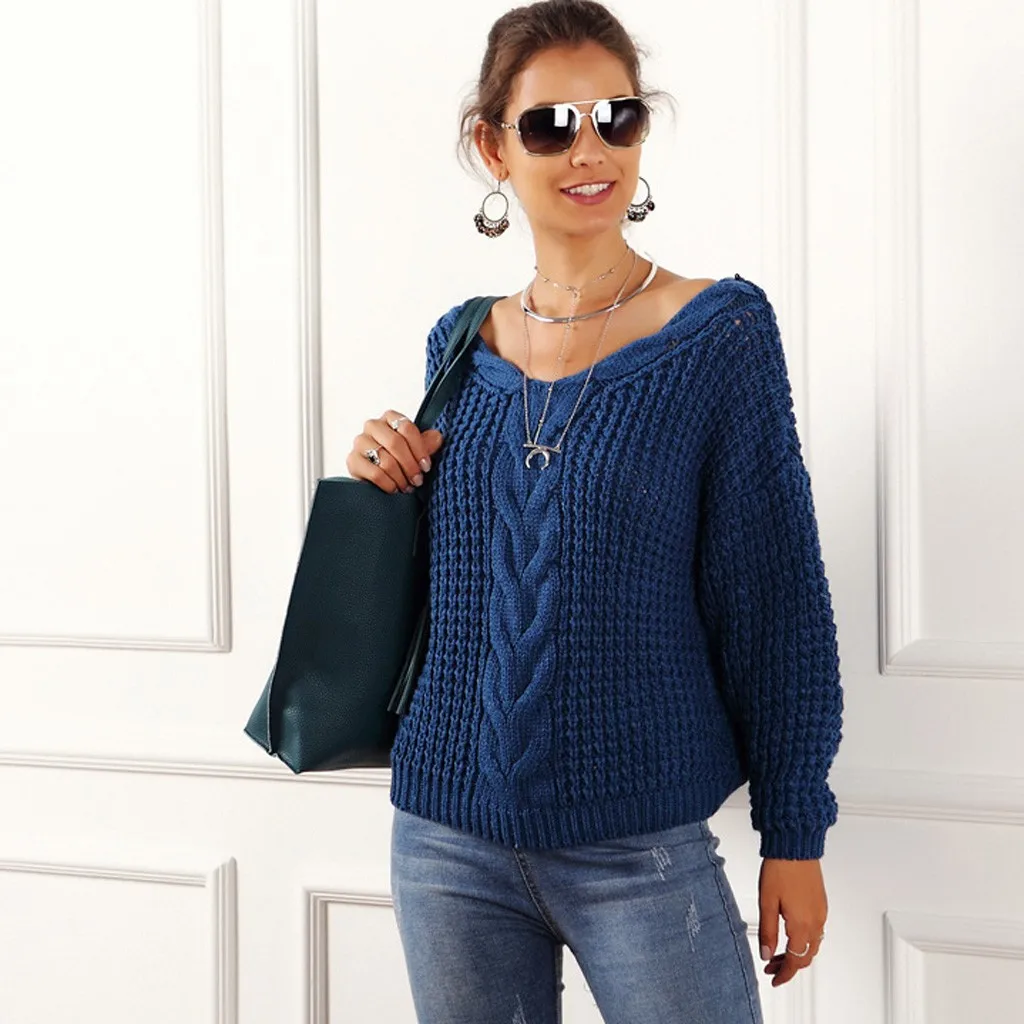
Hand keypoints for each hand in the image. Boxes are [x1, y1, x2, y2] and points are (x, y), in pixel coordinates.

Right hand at [346, 410, 443, 493]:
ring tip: (407, 486)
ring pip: (386, 460)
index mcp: (389, 418)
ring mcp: (360, 442)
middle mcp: (372, 426)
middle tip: (418, 479)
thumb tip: (437, 437)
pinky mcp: (352, 460)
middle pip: (395, 442)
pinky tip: (394, 489)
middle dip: (410, 465)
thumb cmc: (398, 461)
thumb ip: (426, 443)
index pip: (406, 427)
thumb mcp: (415, 451)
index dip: (420, 449)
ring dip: (400, 477)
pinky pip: (375, 473)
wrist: (377, 479)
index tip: (426, 466)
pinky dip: (389, 484)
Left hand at [758, 857, 827, 987]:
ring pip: (812, 945)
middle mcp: (816, 921)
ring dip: (796, 953)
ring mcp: (821, 912)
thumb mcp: (767, 902)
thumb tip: (766, 954)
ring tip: (777, 952)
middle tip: (771, 966)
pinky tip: (790, 935)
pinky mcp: (821, 904)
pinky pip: (816, 931)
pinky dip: (804, 940)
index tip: (774, 979)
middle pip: (806, 956)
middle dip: (789, 965)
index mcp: (802, 924)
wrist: (795, 845)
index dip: (784, 974)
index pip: (795, 960)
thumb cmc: (780, 868)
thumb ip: (767, 931)